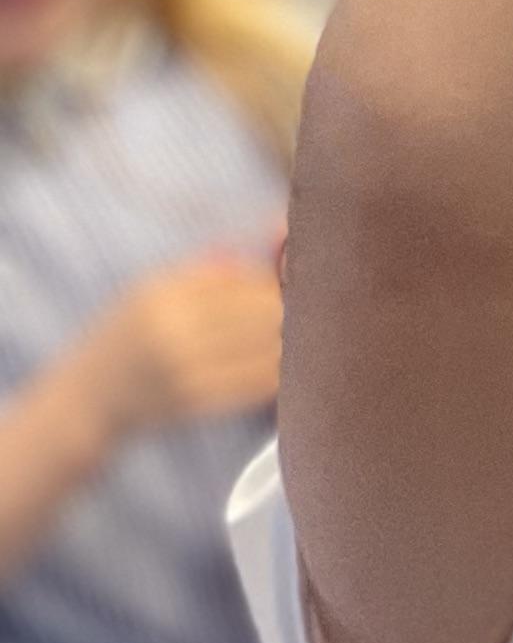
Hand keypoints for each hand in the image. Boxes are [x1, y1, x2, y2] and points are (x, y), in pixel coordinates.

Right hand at [77, 255, 283, 439]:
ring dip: (287, 343)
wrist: (89, 396)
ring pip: (269, 351)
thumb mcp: (151, 288)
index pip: (248, 284)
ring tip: (284, 339)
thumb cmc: (128, 333)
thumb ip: (207, 270)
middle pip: (267, 315)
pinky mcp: (197, 404)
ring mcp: (186, 372)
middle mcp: (174, 333)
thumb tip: (272, 239)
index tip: (282, 290)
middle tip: (293, 315)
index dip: (276, 286)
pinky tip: (275, 366)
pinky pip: (258, 385)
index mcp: (164, 296)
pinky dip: (276, 372)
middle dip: (288, 312)